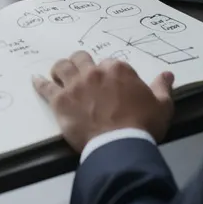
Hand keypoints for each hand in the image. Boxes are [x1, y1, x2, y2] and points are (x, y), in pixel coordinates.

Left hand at [32, 51, 174, 153]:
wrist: (119, 145)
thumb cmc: (142, 125)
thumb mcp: (162, 106)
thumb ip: (162, 88)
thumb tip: (167, 75)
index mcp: (118, 70)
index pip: (111, 63)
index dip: (109, 73)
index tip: (110, 84)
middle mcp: (94, 72)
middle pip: (82, 58)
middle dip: (83, 64)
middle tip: (83, 74)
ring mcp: (75, 85)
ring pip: (62, 67)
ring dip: (61, 68)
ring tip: (59, 73)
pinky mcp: (60, 101)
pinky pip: (46, 88)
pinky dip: (40, 83)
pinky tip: (35, 80)